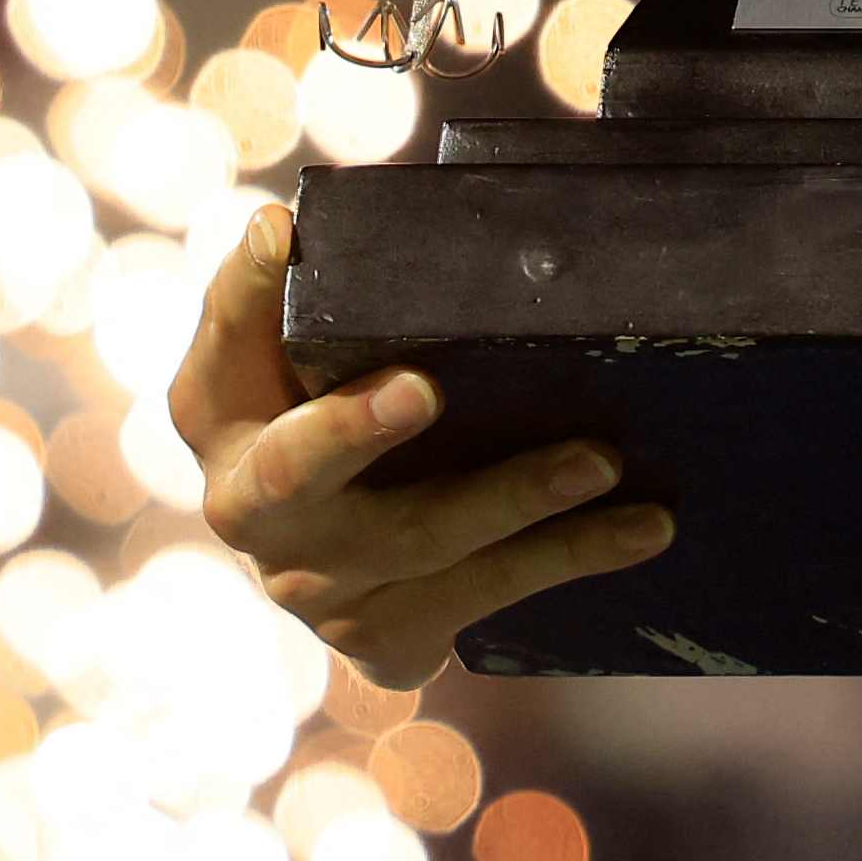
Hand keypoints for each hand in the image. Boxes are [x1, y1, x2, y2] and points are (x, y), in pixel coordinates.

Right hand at [174, 200, 672, 679]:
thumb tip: (296, 220)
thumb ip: (324, 284)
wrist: (349, 562)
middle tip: (425, 389)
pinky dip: (568, 557)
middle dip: (355, 428)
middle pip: (295, 472)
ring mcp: (317, 589)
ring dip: (516, 499)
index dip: (242, 295)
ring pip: (419, 542)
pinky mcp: (385, 639)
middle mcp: (252, 512)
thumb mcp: (322, 346)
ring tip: (600, 460)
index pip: (219, 343)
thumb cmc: (348, 401)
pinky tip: (641, 529)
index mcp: (223, 417)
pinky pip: (483, 595)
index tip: (278, 234)